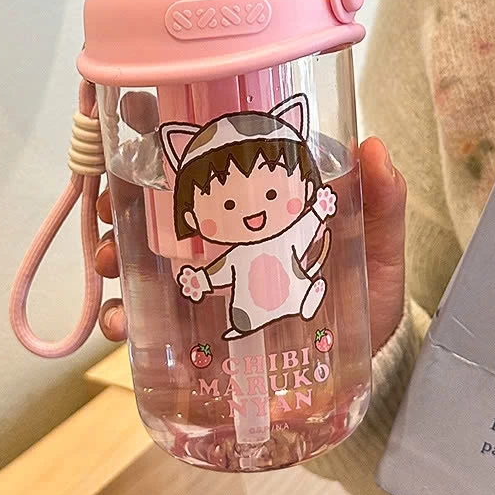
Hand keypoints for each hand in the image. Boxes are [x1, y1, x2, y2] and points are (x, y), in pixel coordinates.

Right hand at [96, 130, 406, 350]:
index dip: (173, 129)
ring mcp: (204, 273)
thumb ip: (385, 208)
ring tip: (109, 259)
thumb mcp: (380, 258)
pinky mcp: (190, 319)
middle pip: (164, 196)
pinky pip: (147, 309)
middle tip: (111, 200)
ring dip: (114, 245)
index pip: (216, 153)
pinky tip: (120, 320)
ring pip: (143, 246)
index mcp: (264, 200)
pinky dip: (123, 311)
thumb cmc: (366, 308)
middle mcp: (226, 229)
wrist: (345, 378)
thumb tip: (373, 147)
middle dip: (126, 189)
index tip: (139, 116)